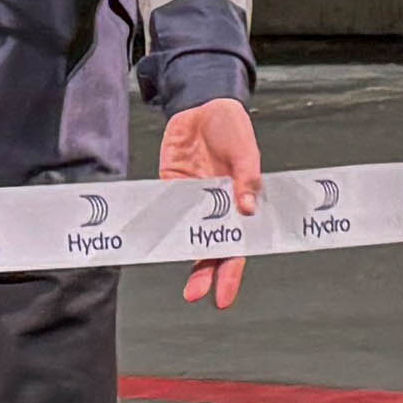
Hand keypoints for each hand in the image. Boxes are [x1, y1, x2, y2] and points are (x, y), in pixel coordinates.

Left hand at [159, 96, 262, 307]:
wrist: (204, 105)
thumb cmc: (232, 128)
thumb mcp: (245, 149)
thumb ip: (246, 177)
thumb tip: (247, 209)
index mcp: (239, 205)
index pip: (236, 247)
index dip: (230, 273)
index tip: (224, 296)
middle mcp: (215, 209)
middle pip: (209, 249)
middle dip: (204, 274)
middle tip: (197, 295)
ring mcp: (191, 201)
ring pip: (186, 236)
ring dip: (182, 256)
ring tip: (176, 278)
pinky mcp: (170, 188)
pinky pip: (166, 211)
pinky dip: (161, 226)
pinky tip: (155, 241)